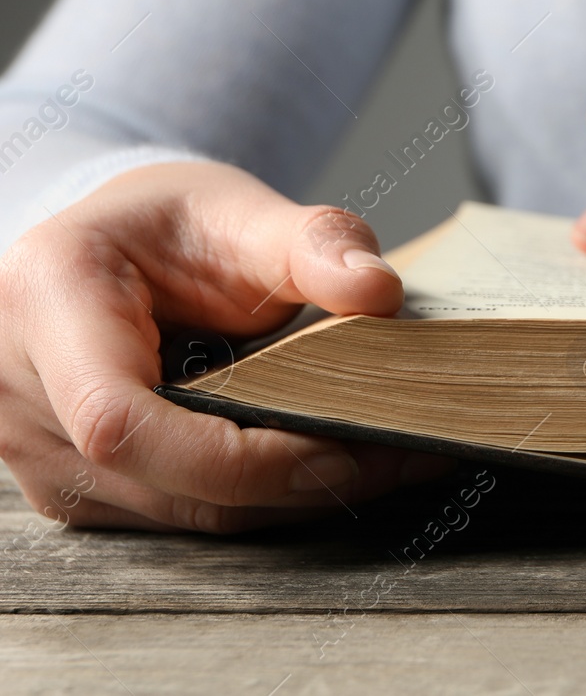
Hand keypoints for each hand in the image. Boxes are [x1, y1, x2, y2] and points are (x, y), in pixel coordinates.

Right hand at [0, 161, 449, 531]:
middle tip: (411, 449)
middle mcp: (21, 390)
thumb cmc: (167, 223)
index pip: (123, 421)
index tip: (343, 443)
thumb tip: (378, 291)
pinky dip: (265, 495)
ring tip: (398, 454)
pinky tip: (339, 459)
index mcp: (48, 303)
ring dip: (294, 496)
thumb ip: (313, 241)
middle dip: (296, 479)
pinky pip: (180, 511)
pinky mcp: (79, 483)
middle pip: (164, 480)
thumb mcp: (239, 208)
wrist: (112, 244)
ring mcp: (37, 450)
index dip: (236, 456)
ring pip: (181, 512)